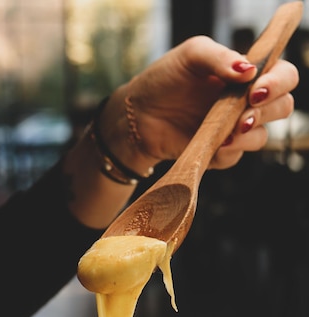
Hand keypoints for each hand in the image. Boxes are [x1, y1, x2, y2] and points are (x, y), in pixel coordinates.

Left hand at [105, 35, 298, 170]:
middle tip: (247, 109)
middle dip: (269, 109)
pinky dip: (227, 151)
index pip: (282, 76)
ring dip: (249, 134)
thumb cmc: (165, 79)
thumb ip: (220, 57)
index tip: (257, 88)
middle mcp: (245, 103)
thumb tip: (249, 70)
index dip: (279, 82)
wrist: (138, 115)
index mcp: (246, 75)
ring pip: (262, 137)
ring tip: (228, 131)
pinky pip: (234, 157)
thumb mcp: (191, 55)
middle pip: (282, 107)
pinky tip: (214, 144)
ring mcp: (233, 130)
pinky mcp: (219, 153)